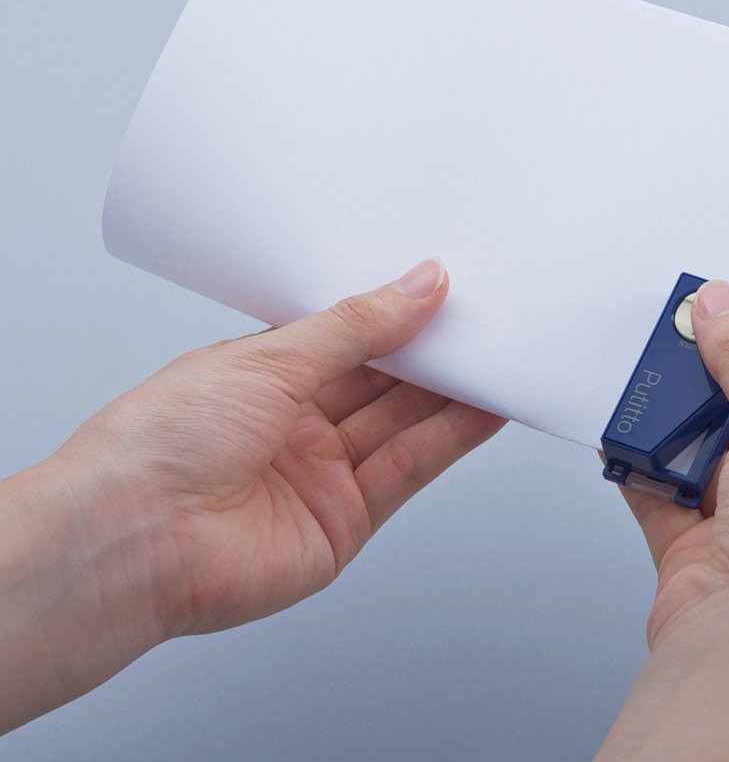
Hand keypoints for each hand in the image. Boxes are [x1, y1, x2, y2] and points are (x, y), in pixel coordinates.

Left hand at [0, 258, 504, 731]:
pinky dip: (450, 437)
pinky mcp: (345, 522)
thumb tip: (418, 286)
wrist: (130, 540)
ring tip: (500, 355)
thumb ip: (356, 327)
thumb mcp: (270, 359)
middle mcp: (296, 425)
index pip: (349, 338)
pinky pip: (408, 469)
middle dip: (433, 350)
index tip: (446, 288)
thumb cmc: (164, 440)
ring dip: (453, 393)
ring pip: (403, 424)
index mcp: (266, 377)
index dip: (397, 314)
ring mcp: (322, 475)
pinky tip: (484, 408)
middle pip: (383, 381)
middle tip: (485, 318)